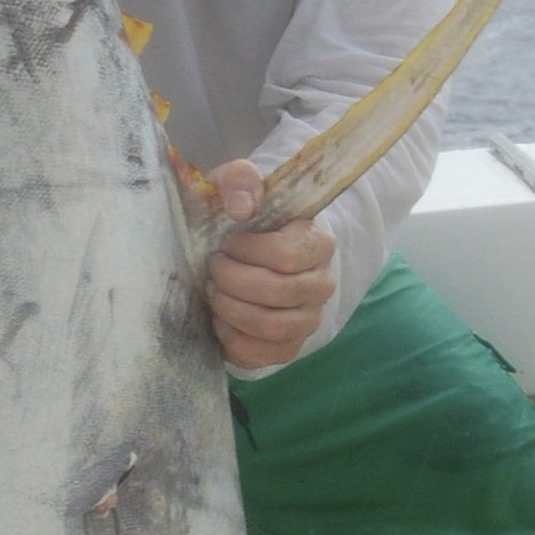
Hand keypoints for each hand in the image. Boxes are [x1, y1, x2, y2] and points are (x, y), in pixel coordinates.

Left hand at [203, 160, 335, 371]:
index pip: (288, 255)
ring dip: (230, 309)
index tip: (226, 243)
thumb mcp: (235, 188)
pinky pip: (259, 353)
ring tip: (213, 291)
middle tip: (213, 268)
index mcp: (317, 243)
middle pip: (278, 292)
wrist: (245, 255)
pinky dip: (230, 337)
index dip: (248, 252)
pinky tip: (219, 317)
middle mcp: (321, 284)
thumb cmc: (242, 220)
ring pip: (270, 326)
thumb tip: (243, 205)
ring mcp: (307, 319)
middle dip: (232, 281)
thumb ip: (238, 180)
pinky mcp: (288, 347)